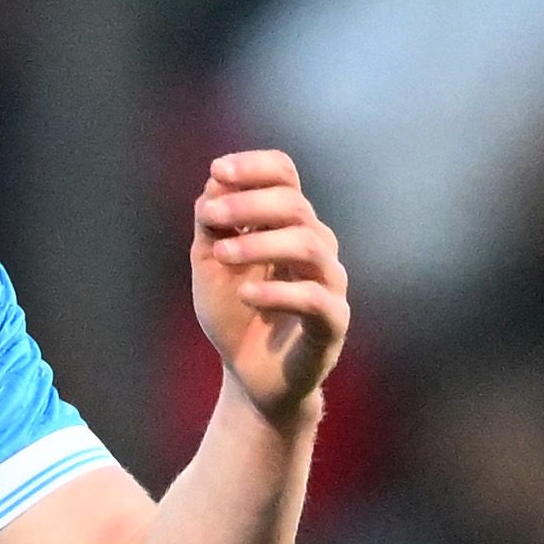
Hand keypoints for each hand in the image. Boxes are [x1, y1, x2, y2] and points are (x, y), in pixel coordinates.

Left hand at [189, 150, 350, 431]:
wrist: (249, 376)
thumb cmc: (235, 314)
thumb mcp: (210, 264)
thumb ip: (212, 223)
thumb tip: (214, 181)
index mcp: (287, 224)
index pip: (285, 176)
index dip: (255, 167)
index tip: (218, 170)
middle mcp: (315, 245)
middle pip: (294, 204)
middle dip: (249, 203)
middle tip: (210, 217)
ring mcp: (328, 282)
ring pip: (308, 243)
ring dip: (259, 243)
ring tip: (222, 254)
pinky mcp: (333, 322)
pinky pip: (315, 298)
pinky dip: (278, 292)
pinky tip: (246, 295)